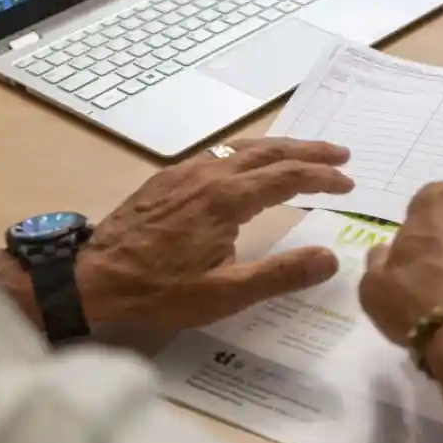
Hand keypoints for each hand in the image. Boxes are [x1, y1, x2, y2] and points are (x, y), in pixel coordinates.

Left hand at [78, 138, 353, 328]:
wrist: (94, 278)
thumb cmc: (159, 291)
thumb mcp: (225, 295)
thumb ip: (281, 275)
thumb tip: (331, 258)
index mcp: (227, 199)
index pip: (288, 177)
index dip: (322, 178)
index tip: (348, 184)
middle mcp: (209, 175)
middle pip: (269, 151)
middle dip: (309, 151)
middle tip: (341, 155)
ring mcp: (185, 173)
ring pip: (243, 148)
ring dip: (279, 148)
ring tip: (304, 154)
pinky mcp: (167, 179)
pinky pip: (219, 154)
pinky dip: (249, 153)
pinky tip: (249, 166)